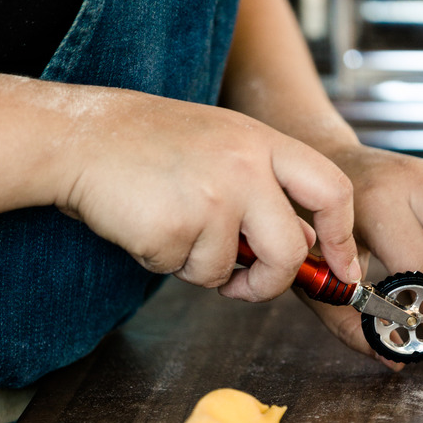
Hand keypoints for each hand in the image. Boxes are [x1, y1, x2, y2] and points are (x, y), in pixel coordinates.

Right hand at [58, 88, 359, 301]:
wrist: (78, 137)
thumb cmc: (147, 143)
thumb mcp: (222, 146)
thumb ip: (267, 188)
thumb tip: (306, 242)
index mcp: (261, 143)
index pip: (332, 190)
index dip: (343, 238)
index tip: (344, 269)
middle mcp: (243, 168)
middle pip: (290, 250)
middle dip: (271, 281)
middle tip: (248, 284)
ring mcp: (210, 198)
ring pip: (227, 271)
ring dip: (199, 266)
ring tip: (171, 222)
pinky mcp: (174, 229)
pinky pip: (183, 271)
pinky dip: (165, 260)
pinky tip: (147, 223)